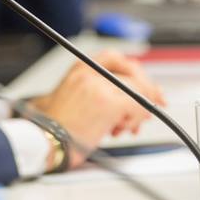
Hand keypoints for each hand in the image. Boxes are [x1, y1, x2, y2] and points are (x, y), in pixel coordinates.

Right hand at [29, 50, 165, 167]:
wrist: (44, 140)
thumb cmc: (55, 126)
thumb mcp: (69, 96)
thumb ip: (95, 89)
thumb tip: (123, 95)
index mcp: (80, 68)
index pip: (116, 59)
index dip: (135, 72)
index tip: (145, 84)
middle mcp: (90, 73)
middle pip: (132, 73)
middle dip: (148, 90)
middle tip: (155, 104)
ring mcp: (99, 87)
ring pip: (138, 90)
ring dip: (139, 110)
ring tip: (128, 126)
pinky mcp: (107, 104)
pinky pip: (137, 105)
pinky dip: (136, 118)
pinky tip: (125, 128)